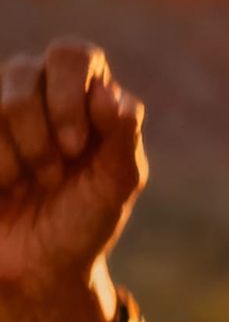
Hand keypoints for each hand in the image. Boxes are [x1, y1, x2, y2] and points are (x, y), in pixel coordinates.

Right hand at [0, 39, 144, 303]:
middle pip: (23, 70)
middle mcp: (37, 92)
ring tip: (32, 185)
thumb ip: (123, 135)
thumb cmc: (86, 219)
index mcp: (83, 94)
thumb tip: (110, 94)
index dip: (70, 96)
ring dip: (18, 155)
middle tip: (54, 174)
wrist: (40, 267)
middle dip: (39, 131)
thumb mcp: (118, 183)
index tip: (77, 148)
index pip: (72, 54)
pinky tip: (5, 188)